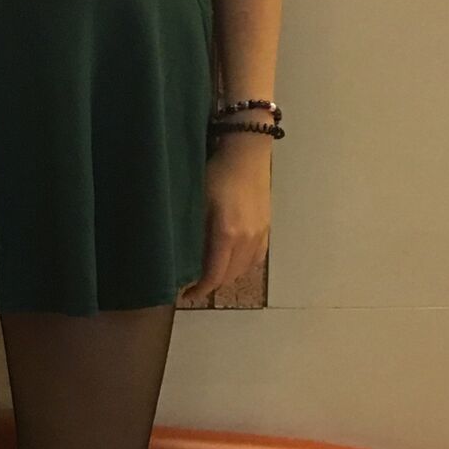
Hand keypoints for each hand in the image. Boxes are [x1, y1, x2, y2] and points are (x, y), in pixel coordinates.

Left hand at [178, 129, 272, 303]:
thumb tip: (181, 262)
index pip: (214, 276)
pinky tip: (231, 261)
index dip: (199, 290)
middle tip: (193, 285)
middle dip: (211, 285)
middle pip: (229, 277)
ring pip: (243, 270)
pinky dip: (242, 266)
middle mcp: (247, 239)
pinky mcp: (266, 229)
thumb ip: (192, 234)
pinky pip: (255, 259)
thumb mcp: (196, 202)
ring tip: (210, 273)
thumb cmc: (215, 173)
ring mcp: (260, 235)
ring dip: (226, 276)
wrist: (246, 153)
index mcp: (227, 234)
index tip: (185, 295)